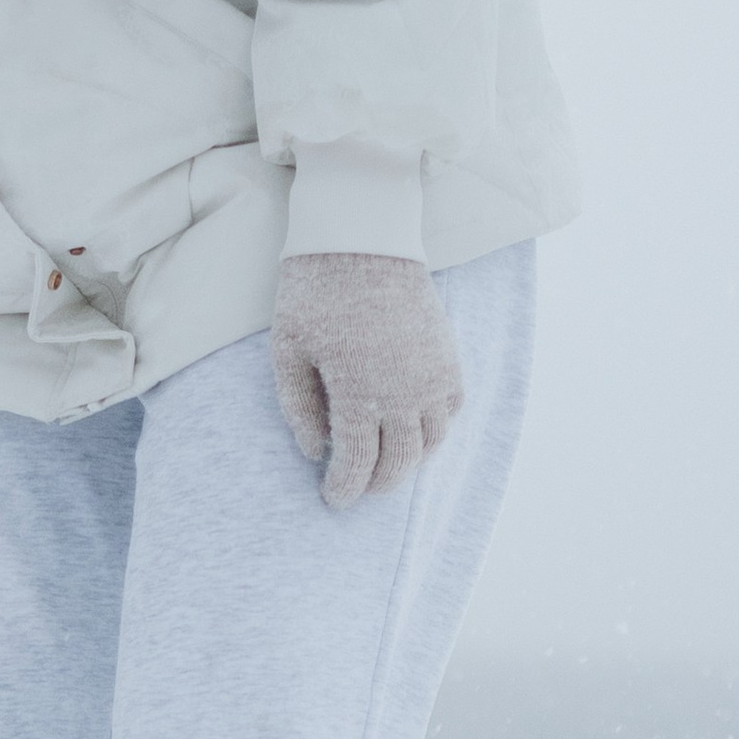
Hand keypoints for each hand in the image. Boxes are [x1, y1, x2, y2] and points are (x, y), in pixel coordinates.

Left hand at [270, 253, 463, 509]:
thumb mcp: (288, 352)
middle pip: (399, 463)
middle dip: (376, 483)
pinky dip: (433, 431)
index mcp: (359, 394)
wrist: (364, 239)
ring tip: (384, 463)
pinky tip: (411, 428)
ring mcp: (433, 376)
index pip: (358, 464)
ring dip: (408, 461)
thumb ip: (299, 408)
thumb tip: (314, 452)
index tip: (332, 499)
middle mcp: (404, 393)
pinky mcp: (448, 358)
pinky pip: (450, 412)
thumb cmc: (315, 292)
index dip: (345, 489)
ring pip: (431, 443)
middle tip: (356, 487)